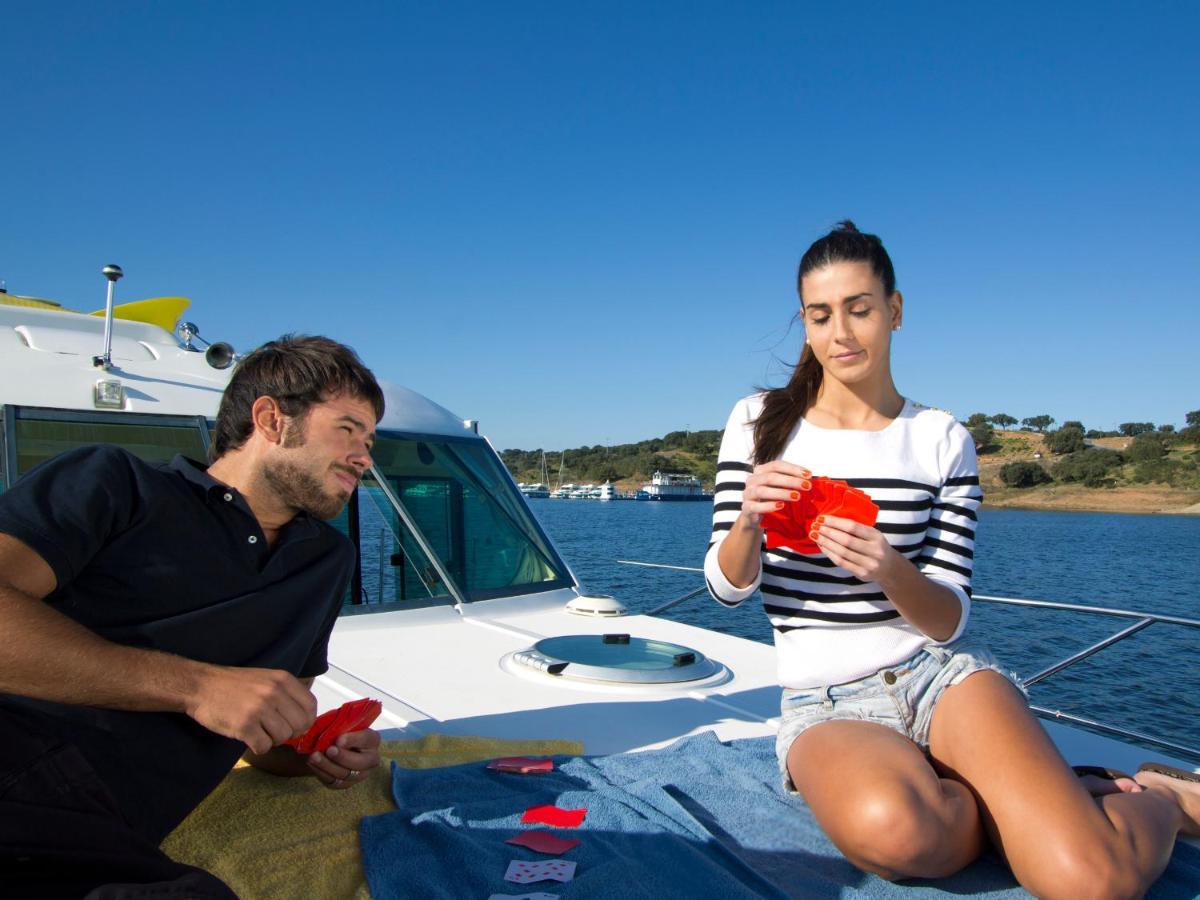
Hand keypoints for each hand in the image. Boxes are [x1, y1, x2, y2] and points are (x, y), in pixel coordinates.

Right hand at [186, 665, 316, 753]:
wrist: (200, 686)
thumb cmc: (233, 685)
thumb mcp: (266, 679)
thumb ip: (287, 694)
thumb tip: (305, 718)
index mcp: (282, 679)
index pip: (311, 706)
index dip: (306, 720)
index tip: (296, 725)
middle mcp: (274, 692)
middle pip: (300, 725)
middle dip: (289, 733)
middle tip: (274, 730)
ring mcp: (259, 709)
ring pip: (283, 737)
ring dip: (272, 740)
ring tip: (259, 731)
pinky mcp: (244, 726)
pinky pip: (264, 747)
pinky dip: (258, 747)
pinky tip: (249, 738)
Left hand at [308, 728, 381, 789]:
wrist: (331, 744)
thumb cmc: (339, 730)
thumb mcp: (342, 724)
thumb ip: (341, 726)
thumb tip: (333, 730)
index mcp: (372, 740)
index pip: (366, 739)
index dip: (353, 740)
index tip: (338, 739)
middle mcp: (371, 759)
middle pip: (360, 762)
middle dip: (342, 757)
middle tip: (328, 750)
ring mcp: (359, 774)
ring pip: (345, 774)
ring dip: (328, 766)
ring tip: (314, 757)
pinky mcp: (345, 784)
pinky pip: (334, 782)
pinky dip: (321, 773)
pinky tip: (312, 763)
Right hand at [739, 461, 811, 526]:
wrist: (753, 517)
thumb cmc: (769, 500)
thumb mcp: (779, 488)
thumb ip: (790, 483)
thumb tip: (810, 480)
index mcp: (760, 471)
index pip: (776, 465)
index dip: (793, 468)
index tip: (809, 475)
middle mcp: (752, 480)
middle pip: (771, 477)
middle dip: (791, 481)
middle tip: (807, 486)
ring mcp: (747, 494)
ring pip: (762, 490)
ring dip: (781, 493)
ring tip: (797, 496)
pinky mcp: (746, 508)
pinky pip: (755, 506)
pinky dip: (768, 506)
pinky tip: (781, 506)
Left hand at [812, 515, 901, 584]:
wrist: (889, 567)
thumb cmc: (875, 546)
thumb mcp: (872, 534)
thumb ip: (857, 529)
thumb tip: (830, 521)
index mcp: (876, 536)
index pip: (853, 527)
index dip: (835, 522)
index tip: (822, 518)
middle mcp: (875, 550)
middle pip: (846, 540)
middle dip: (828, 532)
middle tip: (815, 527)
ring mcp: (869, 563)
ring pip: (842, 552)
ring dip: (826, 543)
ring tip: (815, 536)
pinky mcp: (862, 573)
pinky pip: (842, 562)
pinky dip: (829, 553)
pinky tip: (822, 546)